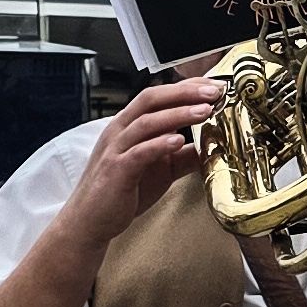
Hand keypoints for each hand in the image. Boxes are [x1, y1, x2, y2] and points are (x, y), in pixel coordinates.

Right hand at [57, 78, 219, 251]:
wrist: (91, 220)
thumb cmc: (123, 191)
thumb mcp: (162, 169)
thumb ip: (184, 156)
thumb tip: (213, 147)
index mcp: (130, 125)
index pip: (158, 96)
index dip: (186, 88)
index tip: (214, 86)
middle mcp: (120, 131)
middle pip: (151, 99)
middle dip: (184, 93)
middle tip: (215, 92)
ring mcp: (116, 149)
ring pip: (146, 122)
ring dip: (178, 114)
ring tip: (205, 111)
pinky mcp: (116, 171)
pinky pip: (138, 153)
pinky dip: (159, 144)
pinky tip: (179, 140)